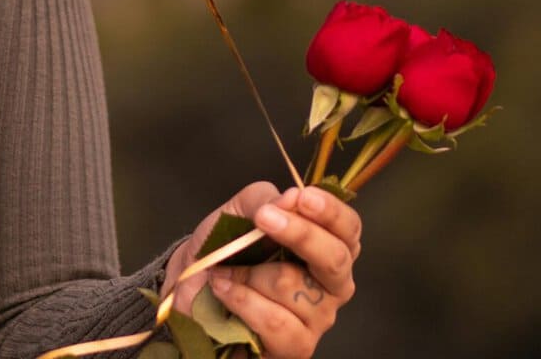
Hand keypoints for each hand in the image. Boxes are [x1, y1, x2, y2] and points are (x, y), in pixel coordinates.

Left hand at [160, 181, 360, 358]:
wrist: (192, 288)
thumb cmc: (224, 248)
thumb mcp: (238, 212)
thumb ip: (264, 199)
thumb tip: (292, 197)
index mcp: (328, 246)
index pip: (348, 228)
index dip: (331, 212)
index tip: (302, 197)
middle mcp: (332, 285)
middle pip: (335, 259)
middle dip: (300, 235)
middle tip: (263, 218)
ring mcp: (318, 319)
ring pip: (294, 288)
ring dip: (249, 273)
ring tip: (224, 269)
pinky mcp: (296, 346)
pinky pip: (275, 322)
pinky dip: (243, 300)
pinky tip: (223, 290)